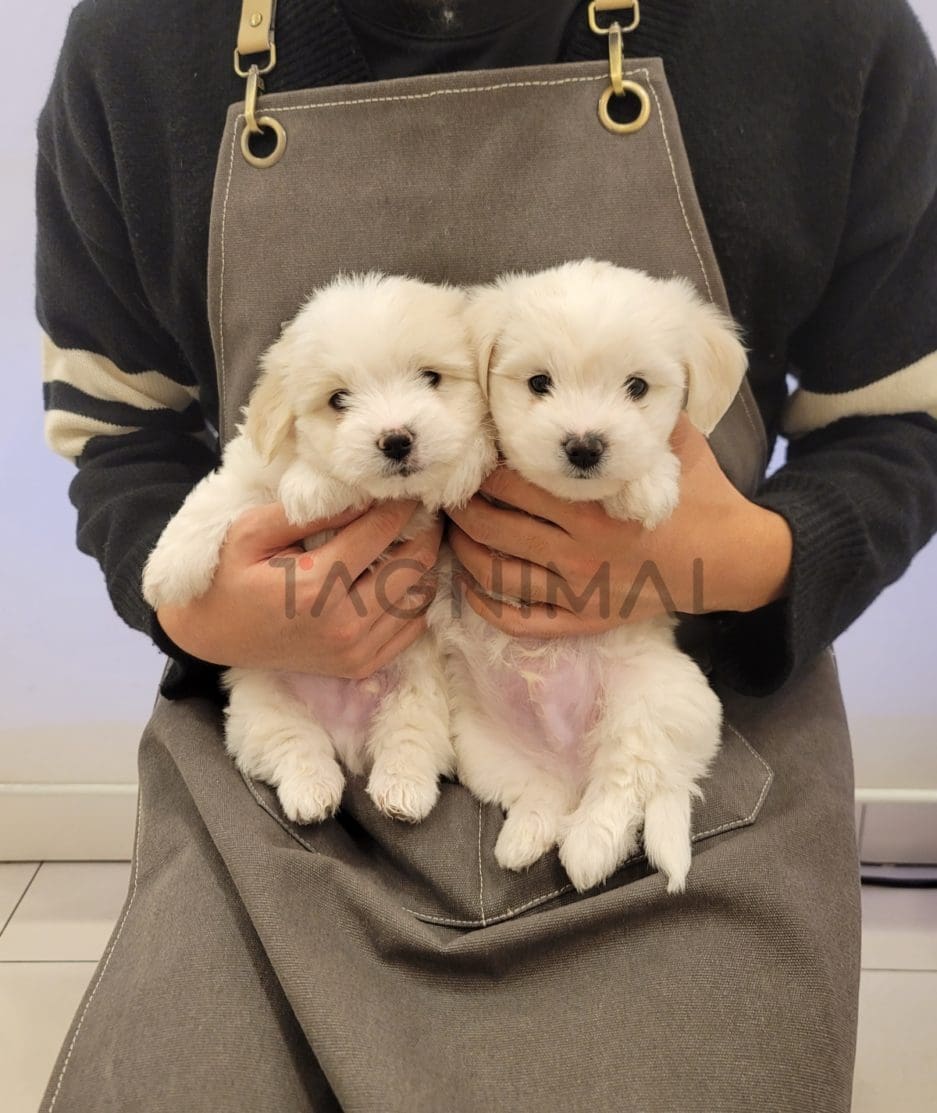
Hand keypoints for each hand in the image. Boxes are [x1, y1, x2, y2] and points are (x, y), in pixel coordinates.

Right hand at [156, 500, 441, 676]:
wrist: (212, 635)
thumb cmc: (228, 575)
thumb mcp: (252, 531)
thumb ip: (307, 514)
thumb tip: (361, 496)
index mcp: (316, 585)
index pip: (380, 532)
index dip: (401, 505)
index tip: (409, 486)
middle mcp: (343, 623)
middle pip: (412, 566)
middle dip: (424, 532)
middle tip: (422, 510)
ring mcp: (355, 650)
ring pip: (418, 597)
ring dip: (422, 565)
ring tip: (414, 539)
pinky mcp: (359, 665)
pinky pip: (410, 628)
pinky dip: (414, 599)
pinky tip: (399, 577)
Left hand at [446, 414, 791, 636]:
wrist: (731, 559)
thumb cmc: (699, 495)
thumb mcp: (672, 445)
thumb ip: (631, 416)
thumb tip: (594, 375)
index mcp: (596, 506)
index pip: (516, 481)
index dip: (485, 463)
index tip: (473, 449)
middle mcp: (580, 552)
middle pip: (494, 526)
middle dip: (464, 503)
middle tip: (451, 485)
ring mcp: (578, 592)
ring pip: (496, 573)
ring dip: (463, 548)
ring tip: (453, 526)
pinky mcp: (583, 621)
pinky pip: (519, 620)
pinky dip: (485, 604)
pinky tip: (469, 582)